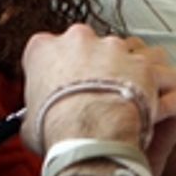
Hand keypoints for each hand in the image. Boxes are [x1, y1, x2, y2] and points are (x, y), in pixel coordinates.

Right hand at [20, 25, 175, 175]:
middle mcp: (77, 39)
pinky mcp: (140, 60)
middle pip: (83, 46)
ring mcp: (112, 47)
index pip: (45, 49)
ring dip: (119, 72)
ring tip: (120, 101)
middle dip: (88, 65)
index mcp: (43, 49)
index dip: (54, 69)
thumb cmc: (57, 131)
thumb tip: (33, 121)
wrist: (92, 136)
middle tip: (92, 92)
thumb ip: (33, 111)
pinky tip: (145, 105)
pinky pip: (146, 69)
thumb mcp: (29, 123)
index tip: (60, 84)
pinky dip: (146, 85)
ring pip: (117, 53)